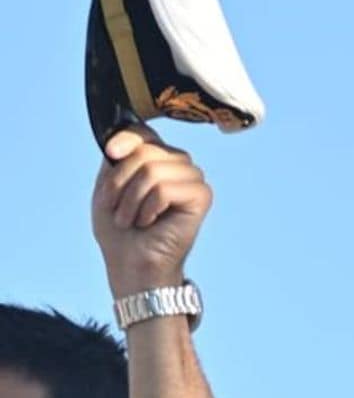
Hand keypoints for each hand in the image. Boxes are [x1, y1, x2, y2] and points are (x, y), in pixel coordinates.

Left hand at [91, 126, 212, 299]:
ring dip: (132, 198)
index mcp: (159, 160)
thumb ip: (118, 157)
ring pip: (153, 169)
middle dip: (121, 181)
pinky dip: (149, 207)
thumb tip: (124, 136)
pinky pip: (165, 188)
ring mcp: (193, 181)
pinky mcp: (201, 197)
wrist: (132, 265)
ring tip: (132, 219)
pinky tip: (150, 222)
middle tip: (120, 209)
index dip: (125, 139)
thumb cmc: (121, 232)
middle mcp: (180, 167)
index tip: (111, 154)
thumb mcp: (108, 185)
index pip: (145, 132)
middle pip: (146, 150)